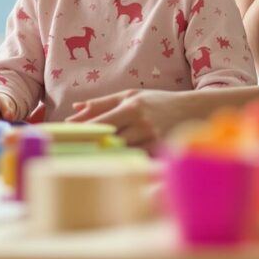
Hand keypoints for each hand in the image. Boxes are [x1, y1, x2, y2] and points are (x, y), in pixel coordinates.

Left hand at [66, 89, 196, 148]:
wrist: (191, 110)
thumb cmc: (156, 101)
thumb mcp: (130, 95)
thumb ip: (102, 103)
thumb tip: (75, 108)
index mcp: (132, 108)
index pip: (102, 121)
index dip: (83, 129)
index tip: (67, 135)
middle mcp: (142, 124)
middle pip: (110, 140)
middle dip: (93, 145)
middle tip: (72, 150)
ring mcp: (152, 140)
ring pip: (123, 152)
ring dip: (106, 155)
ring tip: (88, 158)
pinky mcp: (159, 152)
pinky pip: (137, 159)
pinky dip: (124, 160)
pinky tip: (112, 163)